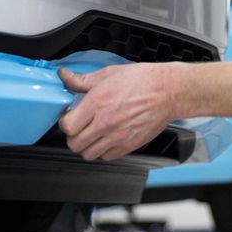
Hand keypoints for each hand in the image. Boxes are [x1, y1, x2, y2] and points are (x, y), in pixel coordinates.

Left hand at [58, 63, 182, 160]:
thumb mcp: (107, 74)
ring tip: (91, 135)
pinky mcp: (129, 145)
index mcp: (97, 103)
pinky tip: (106, 139)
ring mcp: (117, 137)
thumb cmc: (141, 80)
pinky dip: (103, 151)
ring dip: (86, 146)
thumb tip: (64, 76)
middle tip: (78, 128)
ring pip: (88, 154)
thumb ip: (82, 80)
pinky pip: (106, 157)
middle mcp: (105, 123)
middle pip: (75, 144)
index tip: (69, 118)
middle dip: (73, 136)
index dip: (65, 123)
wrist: (167, 91)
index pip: (67, 126)